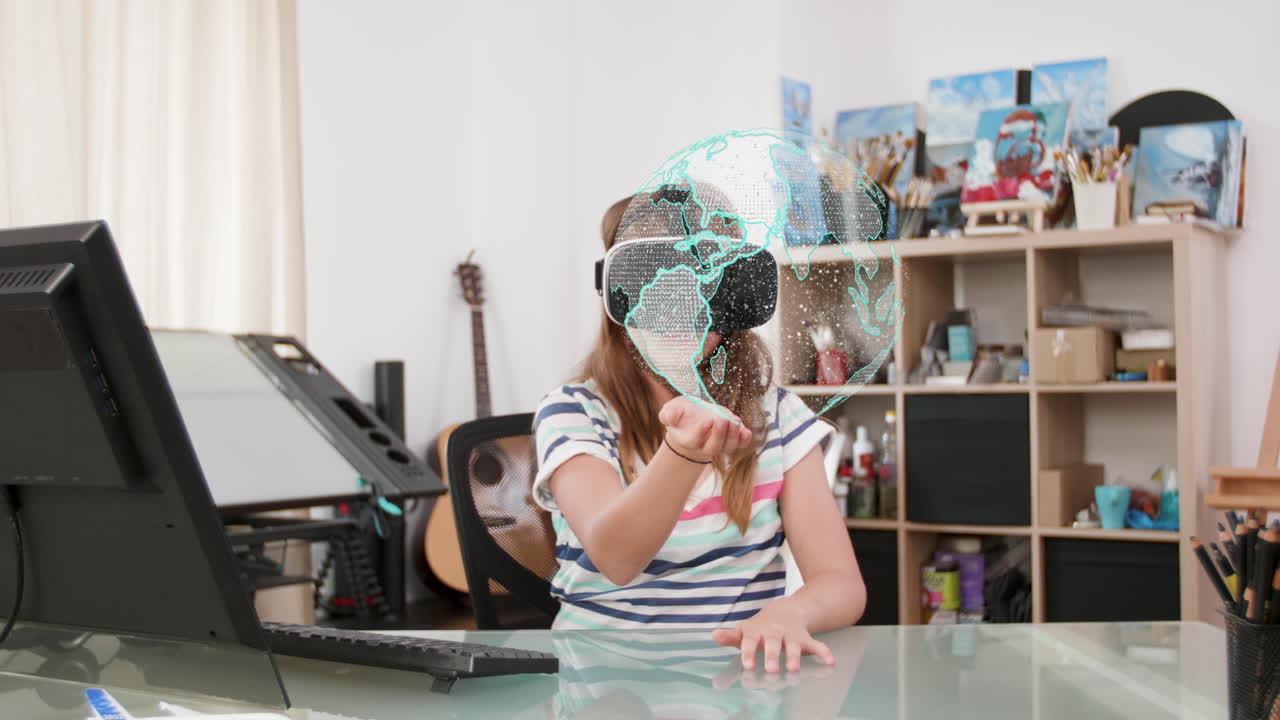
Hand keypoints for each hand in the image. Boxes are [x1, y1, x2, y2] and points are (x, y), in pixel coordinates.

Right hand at [658, 396, 751, 463]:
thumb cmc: (682, 413)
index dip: (701, 433)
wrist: (694, 417)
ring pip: (728, 447)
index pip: (694, 441)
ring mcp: (720, 443)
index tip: (707, 421)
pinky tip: (745, 430)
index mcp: (688, 439)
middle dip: (719, 435)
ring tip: (734, 421)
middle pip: (713, 448)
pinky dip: (744, 439)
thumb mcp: (672, 409)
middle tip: (722, 420)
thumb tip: (668, 417)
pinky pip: (740, 444)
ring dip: (733, 436)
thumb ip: (669, 414)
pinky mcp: (732, 438)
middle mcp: (704, 445)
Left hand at [711, 603, 835, 672]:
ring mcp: (791, 635)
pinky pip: (816, 645)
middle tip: (770, 669)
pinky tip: (830, 662)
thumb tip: (713, 636)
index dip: (748, 652)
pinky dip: (824, 652)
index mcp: (757, 631)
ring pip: (794, 645)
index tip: (747, 665)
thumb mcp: (744, 630)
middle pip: (773, 643)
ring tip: (793, 669)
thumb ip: (730, 637)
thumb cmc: (759, 627)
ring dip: (794, 656)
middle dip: (772, 655)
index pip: (750, 641)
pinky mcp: (805, 638)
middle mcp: (774, 632)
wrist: (784, 609)